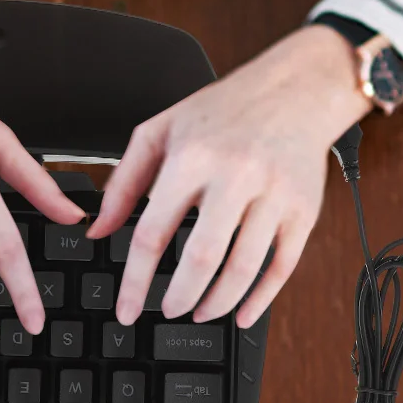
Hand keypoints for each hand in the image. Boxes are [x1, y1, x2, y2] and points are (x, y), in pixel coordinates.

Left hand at [85, 25, 370, 328]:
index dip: (135, 279)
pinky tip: (242, 313)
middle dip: (179, 297)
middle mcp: (234, 176)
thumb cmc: (223, 110)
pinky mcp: (303, 210)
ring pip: (243, 267)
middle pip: (202, 257)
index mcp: (192, 157)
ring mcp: (273, 195)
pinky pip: (282, 266)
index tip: (126, 307)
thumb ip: (124, 182)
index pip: (154, 231)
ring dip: (217, 303)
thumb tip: (98, 229)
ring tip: (200, 313)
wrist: (294, 90)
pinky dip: (262, 298)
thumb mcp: (161, 131)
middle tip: (167, 312)